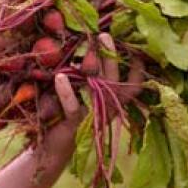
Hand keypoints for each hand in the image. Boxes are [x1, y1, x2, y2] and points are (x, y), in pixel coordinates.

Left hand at [36, 33, 143, 166]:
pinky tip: (60, 76)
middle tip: (105, 35)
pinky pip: (72, 107)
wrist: (50, 152)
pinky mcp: (74, 126)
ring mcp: (91, 119)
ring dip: (95, 67)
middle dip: (112, 58)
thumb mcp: (79, 100)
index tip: (137, 49)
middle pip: (114, 82)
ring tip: (88, 47)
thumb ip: (85, 82)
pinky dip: (66, 91)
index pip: (131, 88)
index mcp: (110, 106)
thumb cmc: (64, 120)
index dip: (137, 71)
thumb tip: (84, 52)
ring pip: (98, 91)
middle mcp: (105, 112)